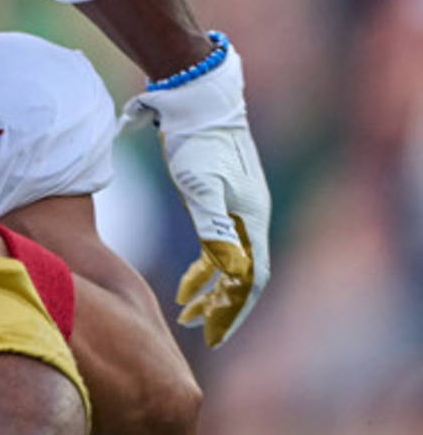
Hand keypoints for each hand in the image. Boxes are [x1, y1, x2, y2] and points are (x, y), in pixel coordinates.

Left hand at [119, 38, 271, 345]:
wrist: (194, 99)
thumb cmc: (194, 141)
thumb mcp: (199, 184)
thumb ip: (214, 228)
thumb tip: (232, 274)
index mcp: (250, 220)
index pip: (250, 279)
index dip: (234, 310)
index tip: (215, 335)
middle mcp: (249, 218)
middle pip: (243, 277)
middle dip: (224, 308)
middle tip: (201, 333)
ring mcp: (236, 209)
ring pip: (230, 265)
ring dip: (211, 292)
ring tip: (186, 314)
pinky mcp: (220, 200)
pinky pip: (217, 247)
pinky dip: (203, 270)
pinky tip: (185, 284)